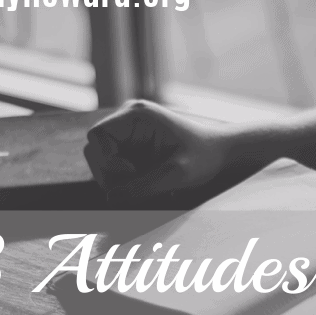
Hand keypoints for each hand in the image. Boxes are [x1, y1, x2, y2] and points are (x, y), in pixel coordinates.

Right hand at [83, 100, 231, 203]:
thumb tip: (110, 200)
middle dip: (112, 174)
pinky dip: (126, 182)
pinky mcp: (131, 149)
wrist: (220, 153)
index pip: (97, 136)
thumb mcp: (176, 174)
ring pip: (102, 163)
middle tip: (141, 185)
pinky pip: (114, 170)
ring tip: (150, 185)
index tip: (131, 172)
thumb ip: (142, 187)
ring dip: (119, 181)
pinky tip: (149, 183)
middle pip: (95, 151)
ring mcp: (127, 135)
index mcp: (136, 115)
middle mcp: (127, 120)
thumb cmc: (203, 157)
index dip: (107, 160)